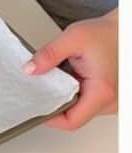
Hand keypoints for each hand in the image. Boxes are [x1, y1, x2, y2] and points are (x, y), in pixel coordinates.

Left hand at [24, 9, 117, 129]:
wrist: (123, 31)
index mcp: (102, 92)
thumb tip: (30, 69)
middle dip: (54, 103)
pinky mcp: (108, 96)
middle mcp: (110, 101)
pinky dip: (73, 92)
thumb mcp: (73, 38)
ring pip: (80, 109)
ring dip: (64, 97)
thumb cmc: (106, 34)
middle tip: (38, 90)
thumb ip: (49, 54)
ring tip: (54, 80)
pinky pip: (86, 102)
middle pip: (75, 116)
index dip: (51, 119)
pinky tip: (66, 79)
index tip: (35, 108)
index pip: (73, 121)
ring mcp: (110, 101)